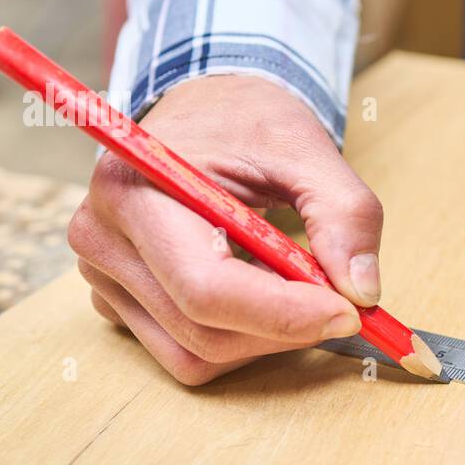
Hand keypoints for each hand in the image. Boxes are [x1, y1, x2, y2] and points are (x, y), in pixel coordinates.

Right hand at [68, 75, 382, 384]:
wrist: (205, 109)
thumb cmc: (247, 121)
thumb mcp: (307, 148)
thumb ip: (345, 214)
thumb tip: (361, 291)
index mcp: (135, 190)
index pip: (205, 287)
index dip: (283, 314)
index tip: (347, 312)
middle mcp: (104, 239)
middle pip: (203, 331)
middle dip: (285, 329)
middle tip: (340, 301)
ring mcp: (103, 278)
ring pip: (196, 355)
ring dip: (265, 337)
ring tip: (293, 282)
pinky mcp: (119, 303)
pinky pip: (187, 353)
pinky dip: (241, 336)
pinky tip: (260, 288)